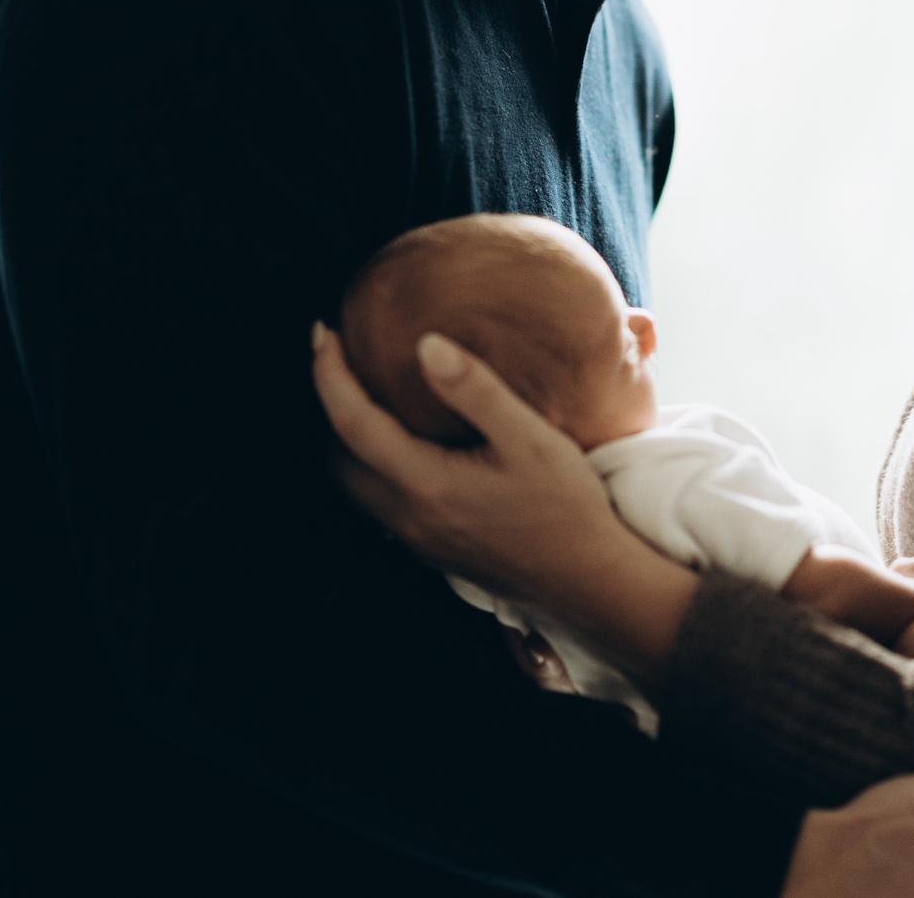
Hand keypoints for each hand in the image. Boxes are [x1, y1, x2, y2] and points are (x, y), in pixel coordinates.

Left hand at [311, 324, 698, 668]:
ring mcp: (418, 539)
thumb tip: (426, 344)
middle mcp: (408, 516)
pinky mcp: (433, 549)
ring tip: (370, 396)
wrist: (589, 581)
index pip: (351, 423)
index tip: (325, 331)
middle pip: (336, 460)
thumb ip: (475, 389)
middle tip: (343, 361)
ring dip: (350, 440)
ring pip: (355, 486)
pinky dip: (375, 464)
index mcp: (424, 484)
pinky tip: (408, 444)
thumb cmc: (566, 507)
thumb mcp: (530, 438)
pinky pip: (380, 504)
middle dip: (330, 407)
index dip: (329, 374)